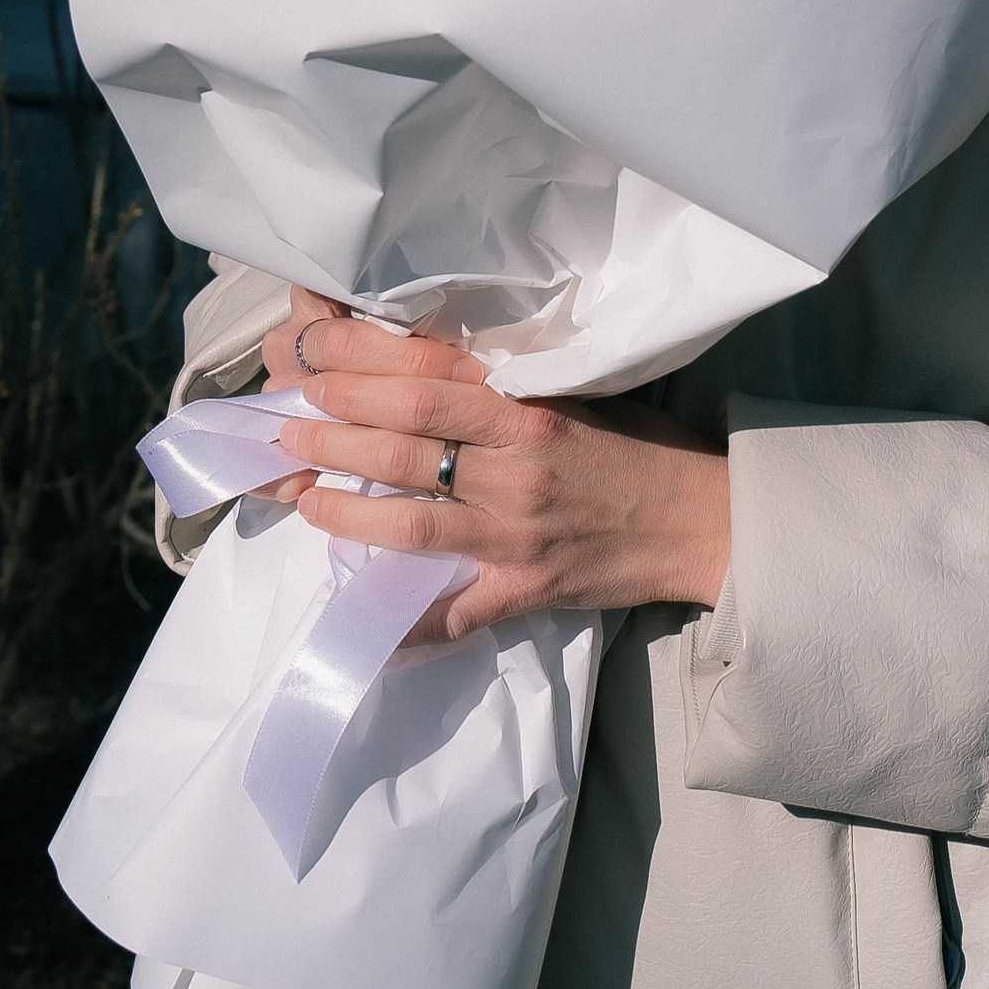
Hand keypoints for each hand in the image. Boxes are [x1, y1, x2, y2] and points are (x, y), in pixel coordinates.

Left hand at [257, 288, 731, 643]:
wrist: (702, 519)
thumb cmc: (641, 444)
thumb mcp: (577, 390)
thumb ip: (507, 382)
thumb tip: (425, 363)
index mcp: (529, 406)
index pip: (427, 377)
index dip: (361, 368)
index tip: (315, 362)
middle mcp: (516, 465)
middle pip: (404, 443)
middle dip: (333, 429)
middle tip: (286, 422)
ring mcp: (516, 534)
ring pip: (410, 522)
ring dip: (345, 506)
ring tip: (301, 494)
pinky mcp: (524, 589)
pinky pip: (454, 615)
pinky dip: (405, 627)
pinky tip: (363, 624)